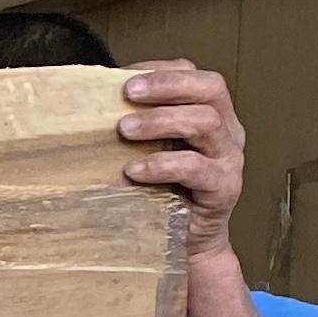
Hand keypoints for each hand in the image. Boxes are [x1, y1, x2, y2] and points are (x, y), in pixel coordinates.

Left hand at [118, 60, 244, 266]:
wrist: (186, 244)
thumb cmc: (163, 193)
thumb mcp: (150, 151)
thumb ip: (136, 127)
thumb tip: (88, 103)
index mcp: (212, 113)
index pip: (196, 76)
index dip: (163, 72)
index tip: (124, 76)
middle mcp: (227, 131)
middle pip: (210, 90)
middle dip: (166, 86)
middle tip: (128, 92)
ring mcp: (230, 159)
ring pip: (205, 123)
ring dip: (161, 121)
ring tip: (125, 129)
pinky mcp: (225, 188)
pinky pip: (197, 168)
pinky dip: (163, 164)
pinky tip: (134, 170)